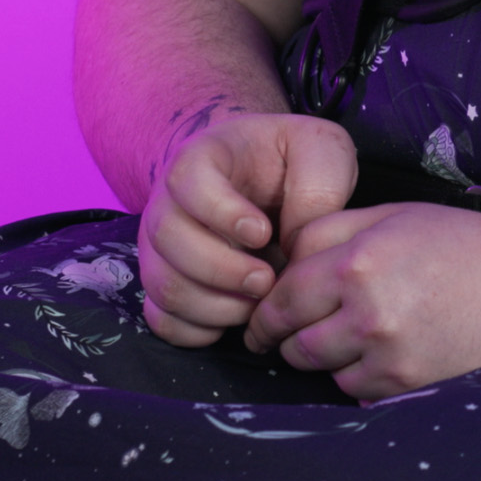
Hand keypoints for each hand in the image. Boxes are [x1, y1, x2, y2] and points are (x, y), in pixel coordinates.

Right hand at [135, 105, 357, 346]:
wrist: (262, 174)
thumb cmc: (290, 161)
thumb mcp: (320, 151)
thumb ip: (316, 188)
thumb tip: (296, 244)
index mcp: (202, 157)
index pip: (188, 180)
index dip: (221, 212)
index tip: (262, 233)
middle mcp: (168, 201)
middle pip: (167, 238)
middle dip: (220, 270)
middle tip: (266, 281)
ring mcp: (160, 246)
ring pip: (163, 284)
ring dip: (213, 306)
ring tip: (258, 304)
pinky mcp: (164, 282)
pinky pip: (161, 319)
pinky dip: (196, 330)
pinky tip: (236, 319)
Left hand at [245, 198, 480, 399]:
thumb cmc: (459, 243)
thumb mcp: (391, 215)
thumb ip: (329, 231)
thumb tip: (280, 261)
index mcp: (357, 261)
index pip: (282, 295)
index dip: (263, 310)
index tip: (259, 317)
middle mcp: (365, 310)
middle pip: (291, 337)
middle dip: (282, 336)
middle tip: (283, 333)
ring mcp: (385, 351)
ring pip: (317, 365)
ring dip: (317, 354)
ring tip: (338, 335)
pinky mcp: (404, 382)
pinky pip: (350, 385)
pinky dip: (351, 372)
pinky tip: (373, 351)